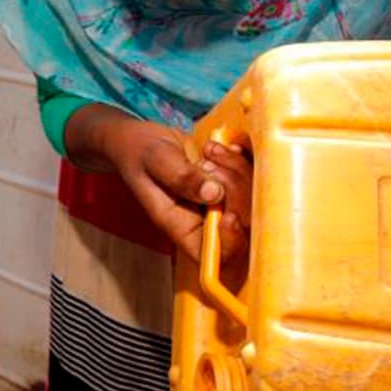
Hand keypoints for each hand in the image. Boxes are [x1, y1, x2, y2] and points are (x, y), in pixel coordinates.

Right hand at [100, 118, 251, 263]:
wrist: (141, 137)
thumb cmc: (139, 152)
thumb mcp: (155, 161)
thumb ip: (181, 177)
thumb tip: (214, 193)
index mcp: (180, 225)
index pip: (212, 252)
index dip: (229, 242)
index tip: (227, 215)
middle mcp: (203, 218)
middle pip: (241, 223)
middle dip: (235, 189)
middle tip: (210, 164)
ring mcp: (218, 201)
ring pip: (251, 197)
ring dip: (237, 169)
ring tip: (210, 151)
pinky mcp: (228, 183)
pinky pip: (251, 176)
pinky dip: (241, 158)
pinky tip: (220, 147)